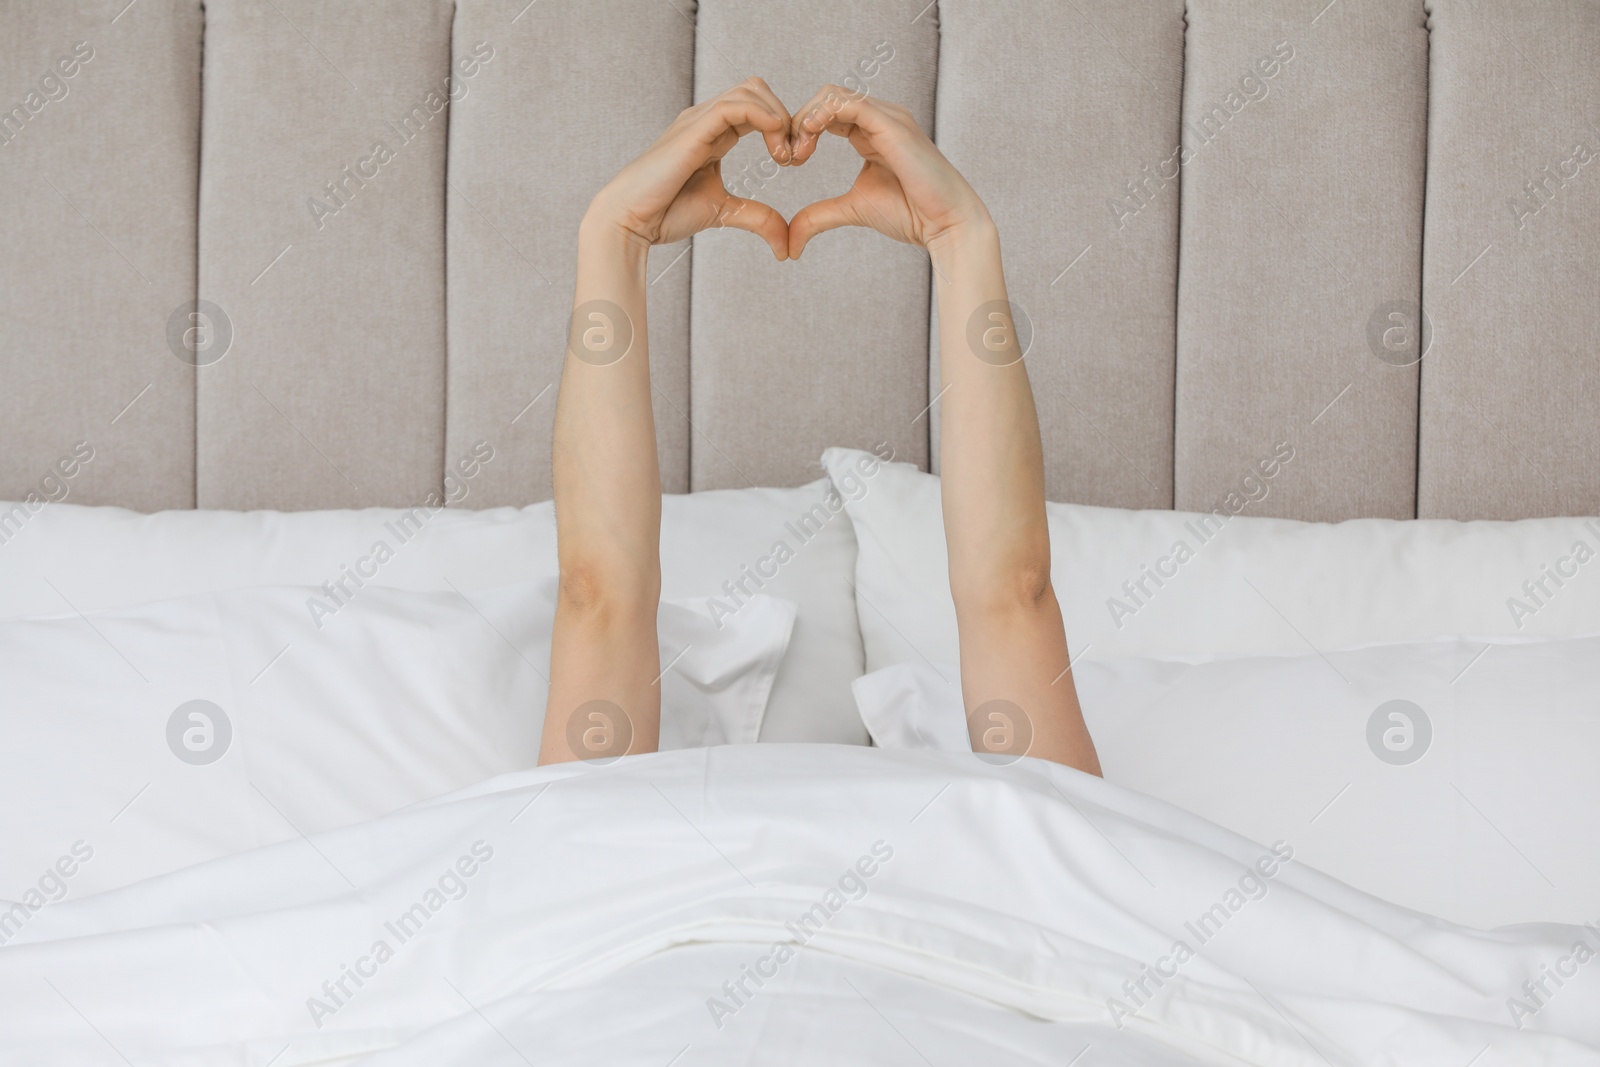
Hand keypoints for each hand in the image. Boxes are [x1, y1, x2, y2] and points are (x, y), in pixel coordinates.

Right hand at [584, 78, 794, 259]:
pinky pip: (735, 106)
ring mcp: (698, 120)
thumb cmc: (666, 213)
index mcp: (714, 133)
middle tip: (794, 156)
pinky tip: (775, 143)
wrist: (631, 220)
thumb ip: (756, 218)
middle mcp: (706, 119)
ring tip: (783, 155)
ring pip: (750, 90)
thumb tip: (785, 245)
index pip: (757, 108)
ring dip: (778, 117)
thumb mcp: (724, 212)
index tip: (795, 160)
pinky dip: (763, 117)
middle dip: (786, 116)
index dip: (784, 127)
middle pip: (757, 89)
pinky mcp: (693, 129)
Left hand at [786, 86, 991, 257]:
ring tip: (798, 152)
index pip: (826, 111)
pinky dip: (824, 114)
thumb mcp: (852, 210)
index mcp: (870, 132)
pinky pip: (851, 103)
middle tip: (787, 157)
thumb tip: (791, 243)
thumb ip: (819, 216)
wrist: (944, 224)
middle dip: (798, 121)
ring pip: (833, 94)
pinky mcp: (893, 124)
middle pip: (825, 97)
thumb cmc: (909, 215)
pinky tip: (810, 137)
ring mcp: (888, 117)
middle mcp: (880, 117)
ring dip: (806, 118)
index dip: (801, 129)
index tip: (788, 160)